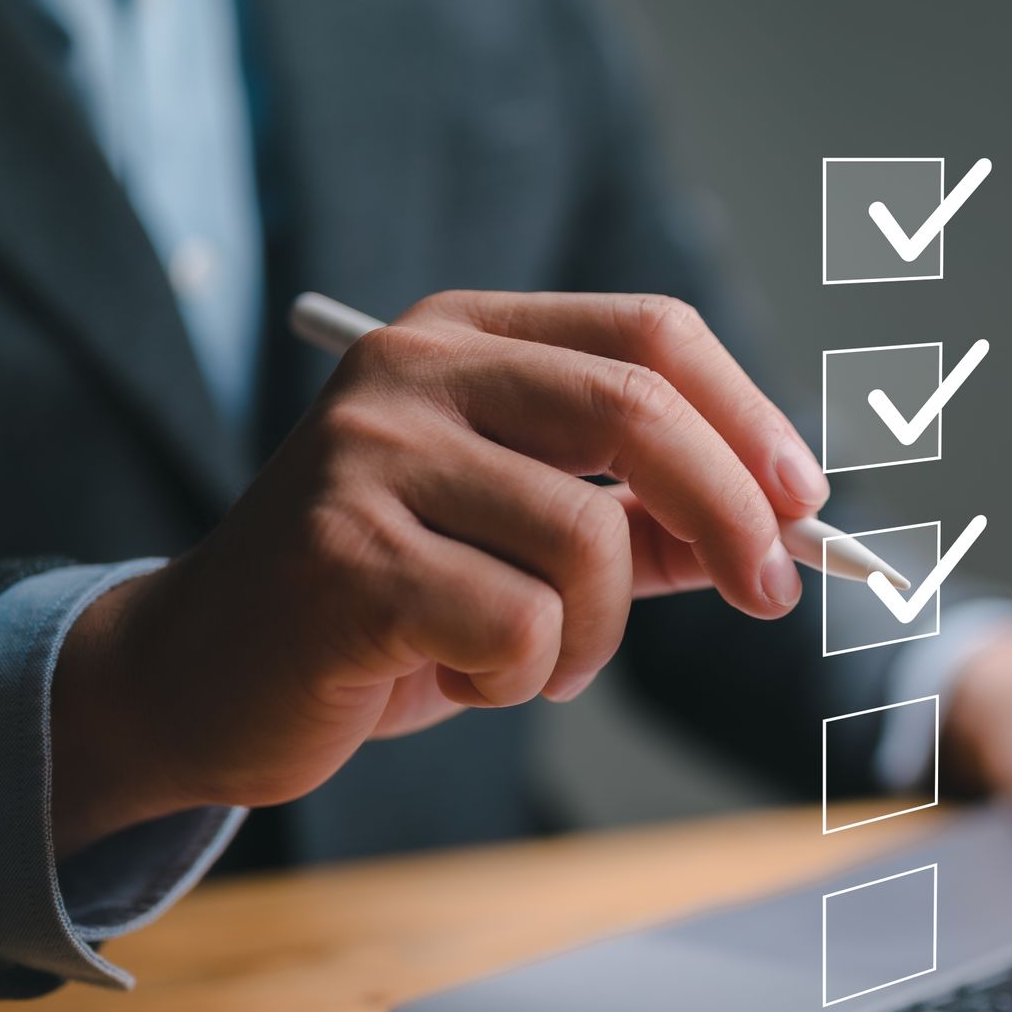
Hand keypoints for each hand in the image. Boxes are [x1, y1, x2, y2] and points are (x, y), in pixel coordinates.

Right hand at [50, 291, 827, 856]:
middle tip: (770, 593)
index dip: (748, 416)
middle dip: (733, 513)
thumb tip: (782, 526)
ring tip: (535, 662)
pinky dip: (523, 678)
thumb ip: (643, 521)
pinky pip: (522, 627)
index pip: (650, 333)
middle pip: (637, 408)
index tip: (803, 501)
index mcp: (465, 337)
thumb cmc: (390, 601)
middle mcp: (412, 371)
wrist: (207, 675)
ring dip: (598, 634)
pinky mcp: (345, 557)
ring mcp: (368, 456)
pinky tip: (461, 678)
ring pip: (588, 539)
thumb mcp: (527, 540)